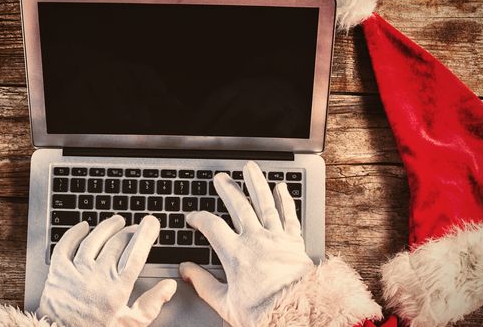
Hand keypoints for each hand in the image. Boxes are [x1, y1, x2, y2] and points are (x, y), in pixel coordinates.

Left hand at [38, 215, 176, 326]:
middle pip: (117, 242)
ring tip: (116, 221)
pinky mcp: (58, 273)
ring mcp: (76, 272)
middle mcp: (97, 276)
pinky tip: (84, 227)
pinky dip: (75, 233)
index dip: (146, 233)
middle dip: (129, 230)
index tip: (152, 223)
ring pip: (93, 239)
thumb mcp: (131, 324)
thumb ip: (152, 304)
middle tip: (136, 227)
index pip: (136, 252)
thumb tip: (169, 286)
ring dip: (107, 227)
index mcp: (117, 288)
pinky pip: (65, 245)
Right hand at [180, 161, 313, 326]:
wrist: (296, 312)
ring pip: (264, 203)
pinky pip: (289, 215)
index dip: (199, 218)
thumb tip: (186, 270)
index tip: (193, 217)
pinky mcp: (294, 242)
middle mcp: (255, 240)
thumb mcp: (224, 302)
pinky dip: (284, 200)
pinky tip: (280, 188)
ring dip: (256, 184)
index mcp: (235, 253)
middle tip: (221, 178)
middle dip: (228, 190)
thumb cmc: (262, 312)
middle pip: (239, 206)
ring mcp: (276, 238)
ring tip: (250, 169)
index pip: (211, 226)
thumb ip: (202, 283)